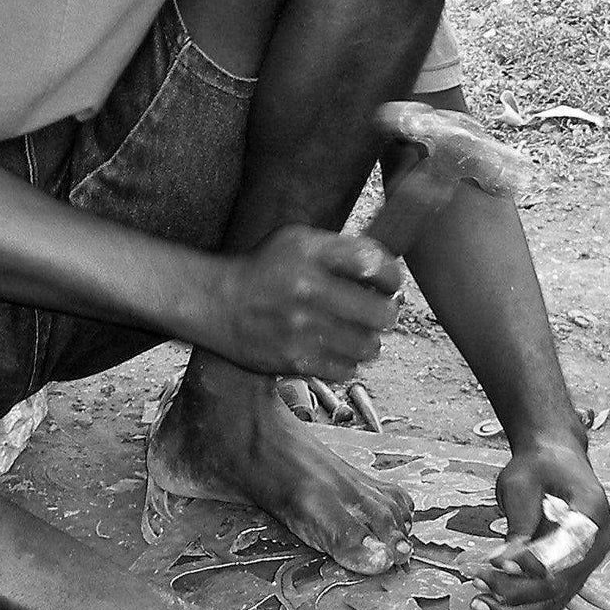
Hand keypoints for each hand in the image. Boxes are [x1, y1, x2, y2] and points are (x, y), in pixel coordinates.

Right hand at [209, 226, 401, 380]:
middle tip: (378, 311)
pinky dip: (348, 361)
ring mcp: (302, 328)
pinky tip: (336, 348)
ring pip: (368, 346)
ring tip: (357, 332)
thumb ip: (342, 250)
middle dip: (386, 313)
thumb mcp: (298, 240)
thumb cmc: (264, 270)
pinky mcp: (295, 360)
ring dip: (369, 341)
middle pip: (380, 312)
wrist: (216, 303)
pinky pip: (346, 369)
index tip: (390, 284)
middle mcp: (307, 289)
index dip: (393, 277)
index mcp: (311, 253)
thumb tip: (388, 272)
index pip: (374, 264)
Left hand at [474, 435, 609, 609]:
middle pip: (562, 581)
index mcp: (592, 512)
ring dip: (517, 607)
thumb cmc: (539, 465)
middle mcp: (599, 541)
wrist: (555, 459)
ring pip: (557, 598)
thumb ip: (519, 523)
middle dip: (518, 590)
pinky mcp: (574, 570)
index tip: (500, 563)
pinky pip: (551, 596)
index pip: (568, 550)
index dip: (535, 563)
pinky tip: (493, 604)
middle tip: (480, 582)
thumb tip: (504, 563)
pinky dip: (522, 604)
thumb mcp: (522, 483)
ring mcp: (590, 559)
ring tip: (481, 603)